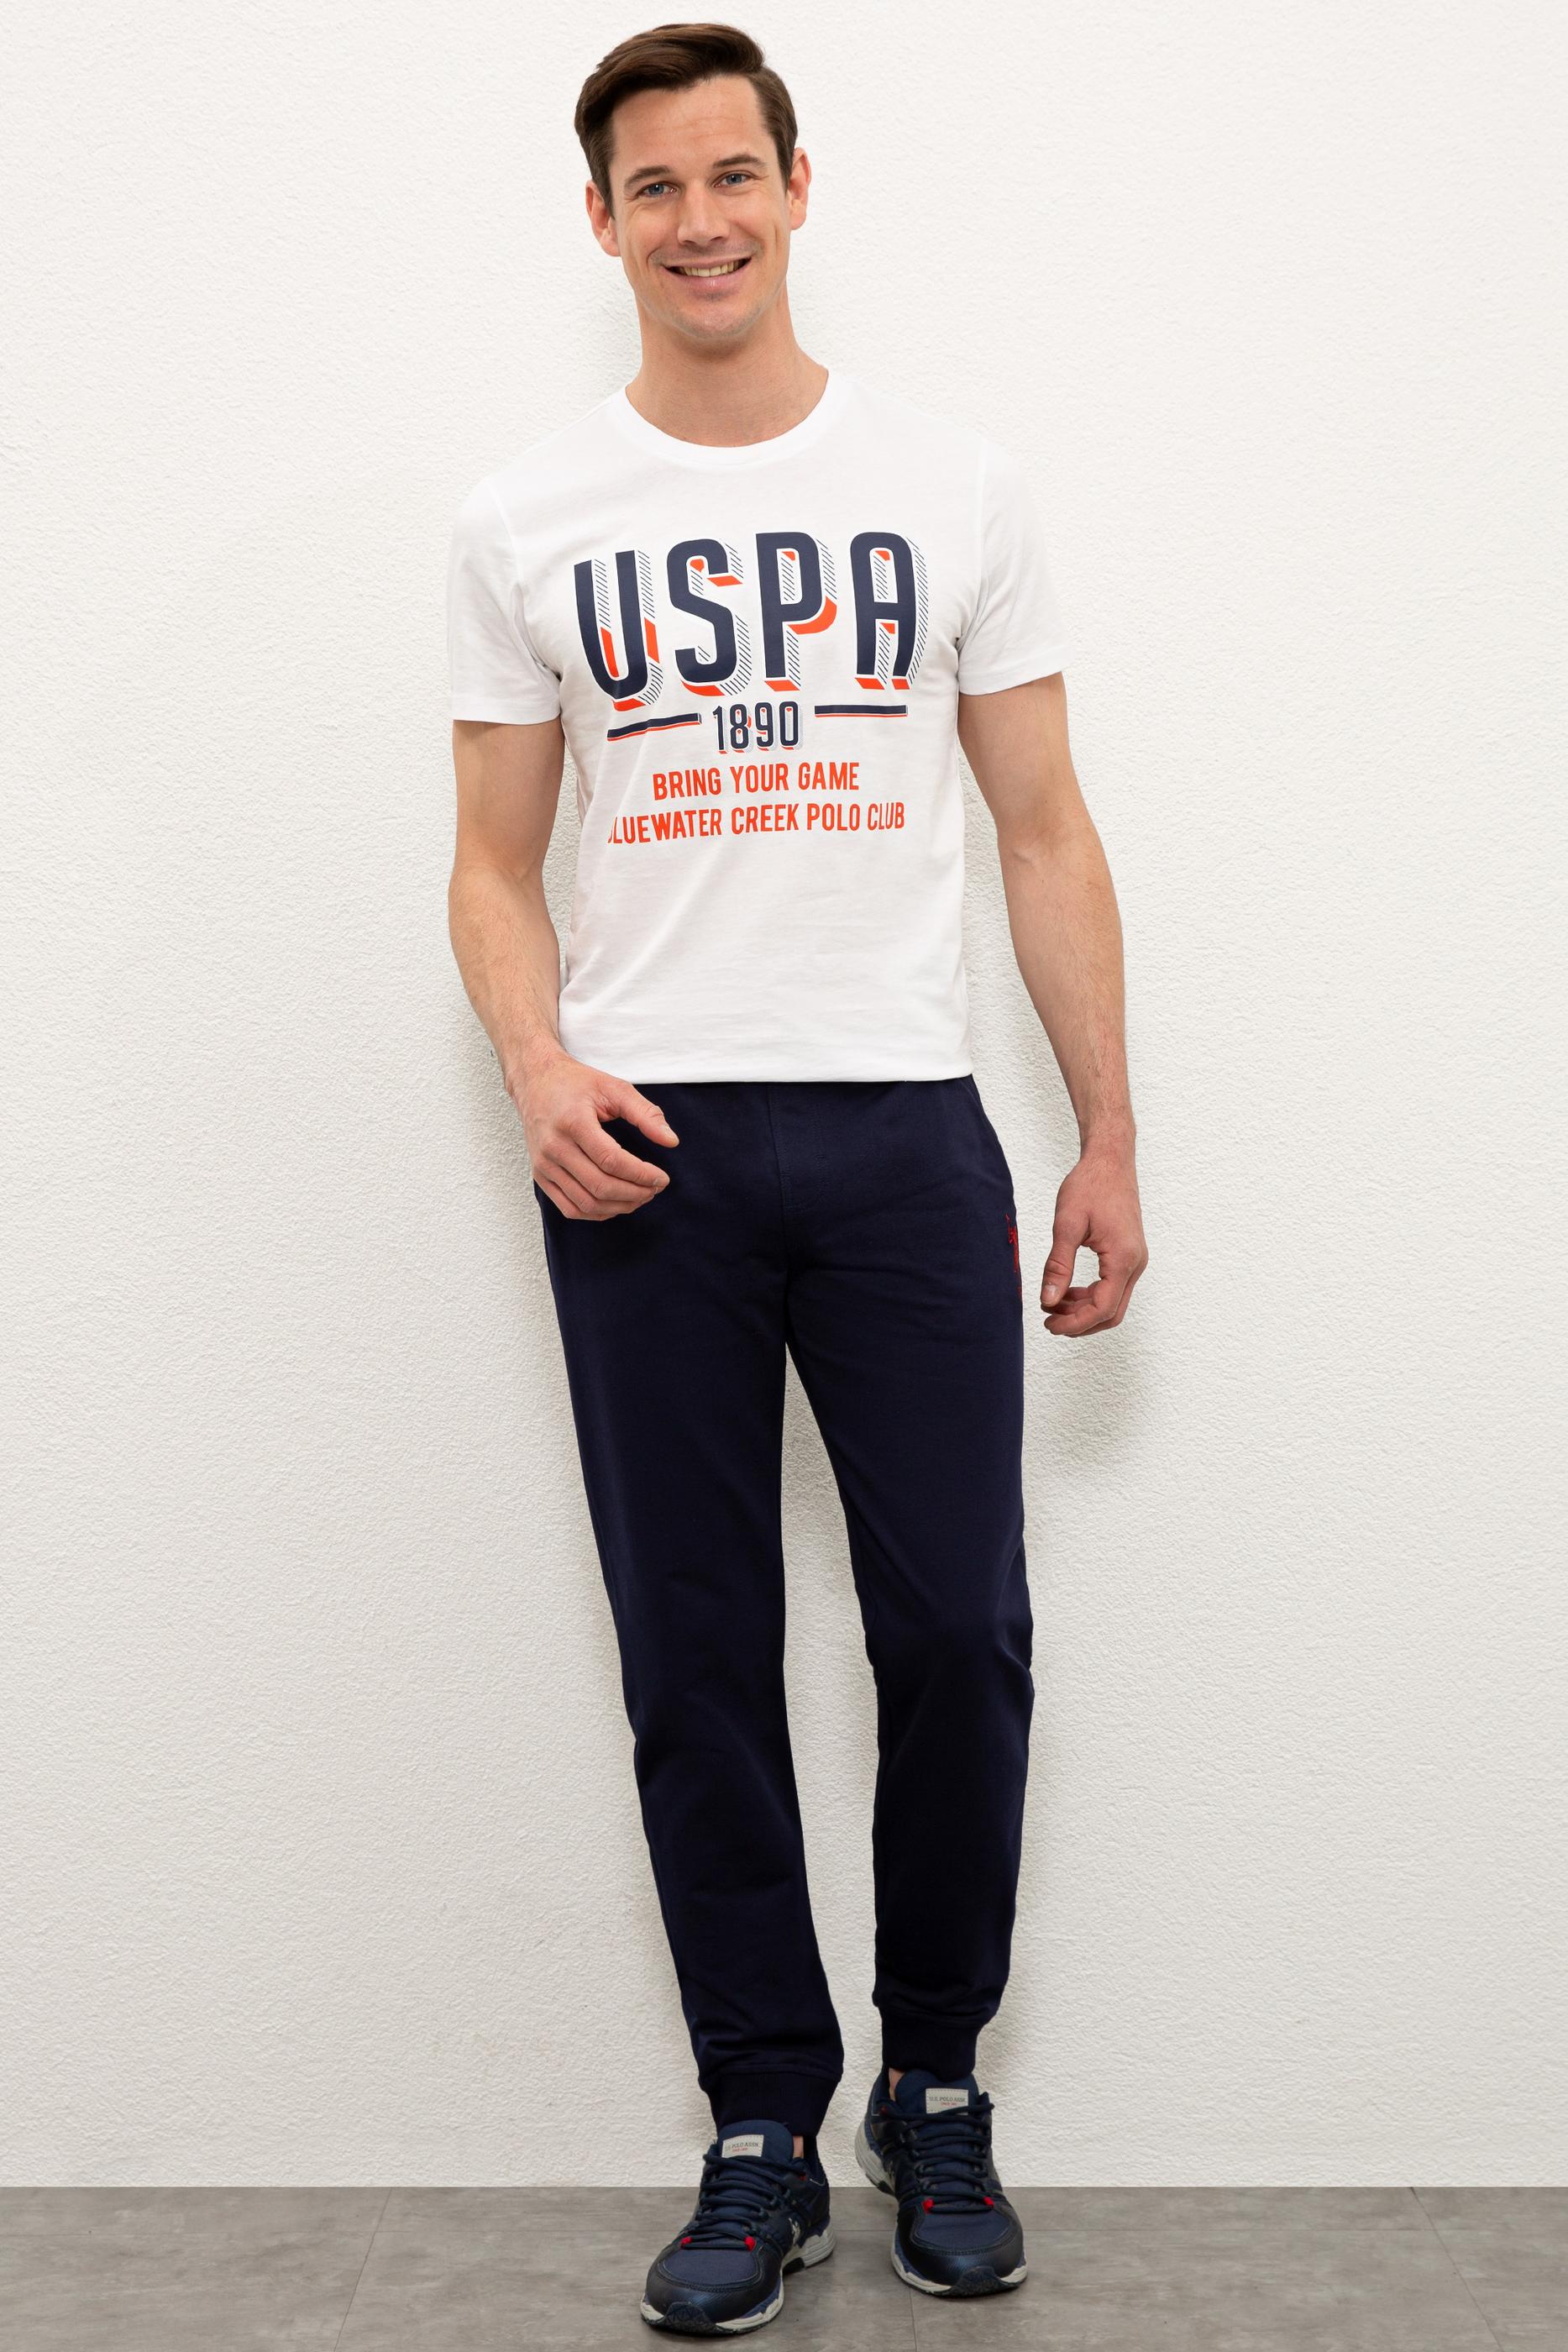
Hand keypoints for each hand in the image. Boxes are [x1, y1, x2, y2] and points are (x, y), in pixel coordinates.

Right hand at [511, 1050, 678, 1218]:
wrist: (535, 1082)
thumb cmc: (576, 1083)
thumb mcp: (614, 1088)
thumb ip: (645, 1114)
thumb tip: (671, 1141)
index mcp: (572, 1122)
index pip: (611, 1161)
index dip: (641, 1175)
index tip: (662, 1178)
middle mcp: (554, 1147)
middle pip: (599, 1186)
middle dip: (635, 1193)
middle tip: (656, 1189)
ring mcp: (544, 1165)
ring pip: (586, 1203)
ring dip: (619, 1206)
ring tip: (641, 1197)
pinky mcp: (540, 1176)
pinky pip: (570, 1208)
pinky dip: (597, 1212)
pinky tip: (616, 1203)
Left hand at [1039, 1145, 1146, 1335]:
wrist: (1110, 1161)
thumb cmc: (1090, 1185)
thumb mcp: (1067, 1225)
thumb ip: (1058, 1266)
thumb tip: (1048, 1301)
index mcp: (1123, 1258)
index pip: (1102, 1308)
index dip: (1075, 1323)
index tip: (1049, 1324)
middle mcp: (1136, 1263)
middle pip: (1112, 1313)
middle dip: (1080, 1322)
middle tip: (1049, 1321)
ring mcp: (1135, 1260)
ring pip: (1113, 1302)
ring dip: (1084, 1310)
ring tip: (1053, 1304)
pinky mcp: (1129, 1255)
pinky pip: (1113, 1287)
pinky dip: (1091, 1295)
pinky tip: (1067, 1291)